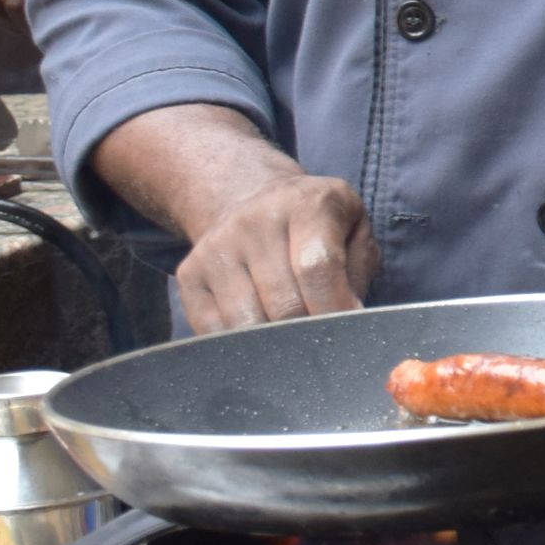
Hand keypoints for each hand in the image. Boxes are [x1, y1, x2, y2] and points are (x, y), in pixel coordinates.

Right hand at [175, 168, 378, 329]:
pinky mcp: (189, 273)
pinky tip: (259, 330)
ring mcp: (215, 247)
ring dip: (275, 342)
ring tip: (291, 334)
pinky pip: (214, 331)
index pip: (317, 267)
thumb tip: (347, 319)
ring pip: (247, 323)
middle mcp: (254, 220)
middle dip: (308, 331)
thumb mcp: (353, 228)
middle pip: (283, 304)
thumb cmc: (316, 224)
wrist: (251, 199)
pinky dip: (240, 346)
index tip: (344, 329)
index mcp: (305, 203)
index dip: (334, 308)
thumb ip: (356, 272)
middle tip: (319, 335)